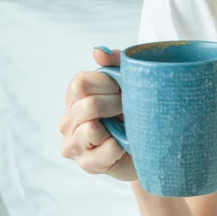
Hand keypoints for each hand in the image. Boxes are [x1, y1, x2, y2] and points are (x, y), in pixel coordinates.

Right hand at [58, 47, 136, 181]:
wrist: (148, 148)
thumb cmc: (134, 111)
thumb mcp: (128, 81)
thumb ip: (114, 62)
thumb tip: (97, 51)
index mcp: (74, 97)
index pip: (80, 83)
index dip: (107, 84)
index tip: (121, 89)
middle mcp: (68, 120)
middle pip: (88, 105)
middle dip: (116, 105)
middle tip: (127, 109)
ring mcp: (74, 144)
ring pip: (91, 129)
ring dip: (116, 126)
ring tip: (124, 127)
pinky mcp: (87, 164)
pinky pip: (105, 149)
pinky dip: (120, 146)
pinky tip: (123, 145)